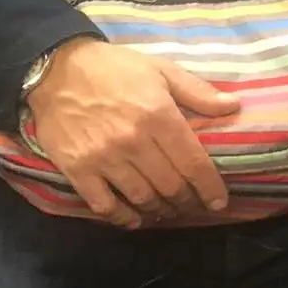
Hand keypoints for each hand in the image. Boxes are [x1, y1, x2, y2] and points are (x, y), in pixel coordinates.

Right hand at [13, 37, 240, 227]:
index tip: (218, 202)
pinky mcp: (78, 170)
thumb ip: (197, 92)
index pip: (193, 163)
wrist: (55, 68)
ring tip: (167, 209)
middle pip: (170, 186)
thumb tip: (232, 106)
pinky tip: (134, 219)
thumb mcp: (160, 69)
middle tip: (192, 204)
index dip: (210, 187)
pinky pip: (104, 206)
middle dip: (187, 201)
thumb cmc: (113, 68)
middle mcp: (134, 141)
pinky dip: (123, 218)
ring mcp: (104, 158)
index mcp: (158, 116)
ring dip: (160, 209)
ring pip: (142, 198)